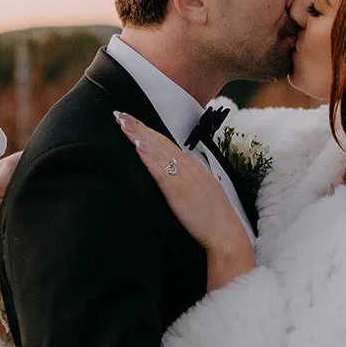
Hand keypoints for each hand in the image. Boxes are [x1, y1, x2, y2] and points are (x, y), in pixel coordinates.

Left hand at [115, 112, 254, 290]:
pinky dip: (145, 153)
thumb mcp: (204, 193)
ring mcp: (182, 175)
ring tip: (121, 121)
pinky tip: (135, 144)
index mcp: (195, 166)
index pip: (168, 143)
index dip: (150, 132)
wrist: (225, 232)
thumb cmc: (215, 218)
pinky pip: (156, 167)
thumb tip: (178, 180)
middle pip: (159, 141)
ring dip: (137, 134)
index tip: (135, 122)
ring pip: (155, 148)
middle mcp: (188, 165)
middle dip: (139, 126)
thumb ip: (190, 183)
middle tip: (120, 114)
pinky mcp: (175, 188)